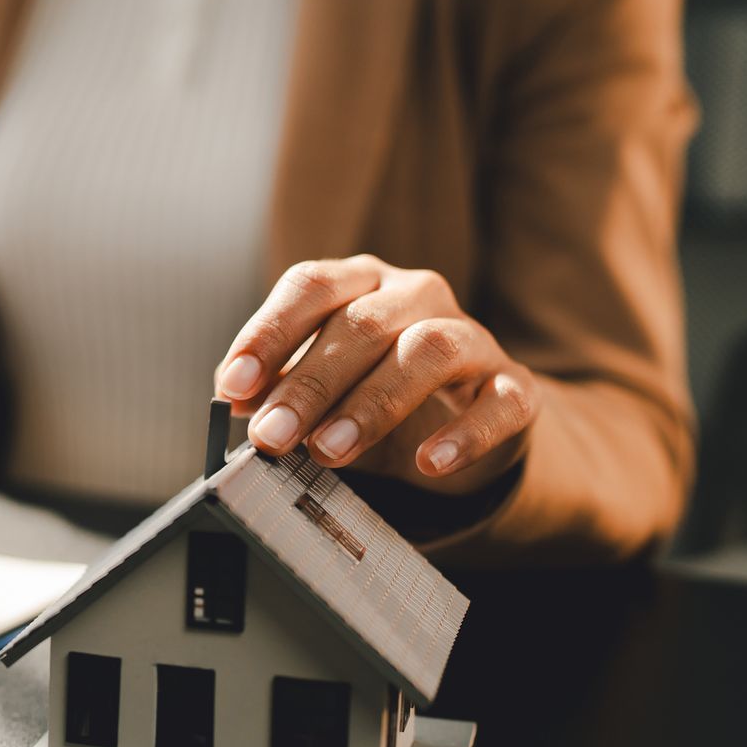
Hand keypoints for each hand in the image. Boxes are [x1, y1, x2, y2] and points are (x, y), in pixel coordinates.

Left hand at [215, 256, 538, 495]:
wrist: (466, 421)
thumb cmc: (371, 393)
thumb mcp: (319, 389)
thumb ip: (277, 387)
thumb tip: (236, 403)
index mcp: (361, 283)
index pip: (311, 287)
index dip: (268, 334)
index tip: (232, 387)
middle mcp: (416, 295)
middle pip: (362, 324)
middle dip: (310, 383)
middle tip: (272, 436)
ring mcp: (471, 336)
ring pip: (429, 349)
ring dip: (374, 402)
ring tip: (329, 450)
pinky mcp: (514, 386)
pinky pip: (499, 402)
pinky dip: (465, 433)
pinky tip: (428, 462)